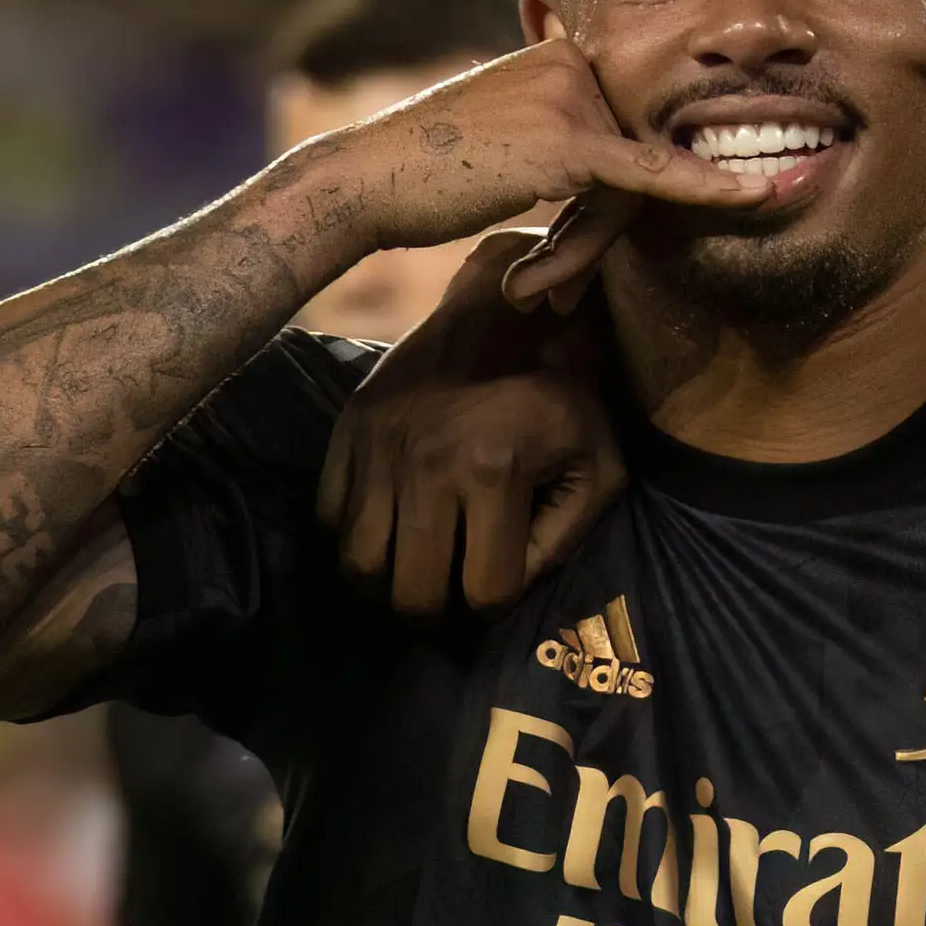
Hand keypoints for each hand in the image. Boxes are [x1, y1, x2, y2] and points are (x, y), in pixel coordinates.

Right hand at [316, 39, 763, 264]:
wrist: (364, 181)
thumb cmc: (423, 173)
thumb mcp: (502, 140)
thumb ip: (560, 144)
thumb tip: (613, 174)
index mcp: (560, 55)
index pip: (621, 128)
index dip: (608, 201)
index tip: (598, 242)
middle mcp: (571, 64)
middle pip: (630, 159)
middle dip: (596, 234)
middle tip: (545, 285)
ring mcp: (572, 98)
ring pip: (629, 187)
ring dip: (582, 251)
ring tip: (531, 285)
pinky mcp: (570, 143)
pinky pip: (651, 175)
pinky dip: (706, 189)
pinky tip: (759, 195)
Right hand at [319, 235, 626, 613]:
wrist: (508, 311)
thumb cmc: (564, 397)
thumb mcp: (598, 466)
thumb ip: (565, 538)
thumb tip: (509, 590)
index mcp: (495, 471)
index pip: (484, 590)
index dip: (497, 603)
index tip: (499, 584)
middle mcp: (427, 463)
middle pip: (410, 592)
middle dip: (434, 613)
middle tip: (446, 599)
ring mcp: (379, 446)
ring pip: (358, 563)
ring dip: (384, 585)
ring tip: (409, 573)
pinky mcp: (348, 428)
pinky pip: (328, 515)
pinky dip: (351, 538)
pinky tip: (385, 530)